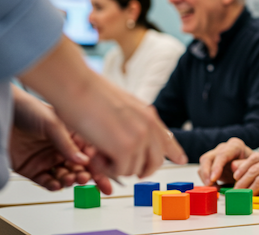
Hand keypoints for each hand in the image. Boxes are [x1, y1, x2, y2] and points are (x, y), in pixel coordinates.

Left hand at [10, 87, 111, 193]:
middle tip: (85, 179)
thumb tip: (84, 162)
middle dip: (86, 176)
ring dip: (69, 180)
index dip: (99, 166)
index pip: (90, 154)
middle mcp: (61, 147)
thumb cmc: (27, 109)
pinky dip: (53, 186)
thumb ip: (68, 145)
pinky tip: (56, 184)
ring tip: (69, 179)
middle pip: (80, 167)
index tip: (104, 176)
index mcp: (72, 134)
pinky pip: (46, 181)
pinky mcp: (32, 168)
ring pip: (65, 176)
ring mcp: (47, 158)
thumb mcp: (53, 124)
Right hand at [18, 36, 187, 179]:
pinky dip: (105, 168)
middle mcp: (148, 127)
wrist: (76, 86)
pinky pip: (120, 172)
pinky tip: (94, 153)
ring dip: (114, 166)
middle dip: (138, 169)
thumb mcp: (121, 106)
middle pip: (155, 162)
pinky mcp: (125, 149)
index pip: (167, 138)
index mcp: (148, 115)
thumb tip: (136, 141)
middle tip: (118, 166)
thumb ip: (134, 121)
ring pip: (134, 170)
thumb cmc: (89, 94)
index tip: (182, 160)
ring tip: (97, 150)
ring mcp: (139, 138)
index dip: (174, 152)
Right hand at [198, 137, 253, 185]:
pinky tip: (215, 188)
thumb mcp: (253, 165)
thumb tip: (236, 176)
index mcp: (235, 146)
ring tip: (214, 189)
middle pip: (208, 158)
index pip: (222, 154)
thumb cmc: (253, 165)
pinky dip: (207, 181)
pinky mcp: (211, 164)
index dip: (217, 167)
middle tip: (210, 185)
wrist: (251, 167)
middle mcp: (223, 148)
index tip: (214, 178)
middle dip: (206, 173)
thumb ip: (245, 168)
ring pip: (203, 164)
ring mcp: (216, 155)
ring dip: (205, 178)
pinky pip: (203, 171)